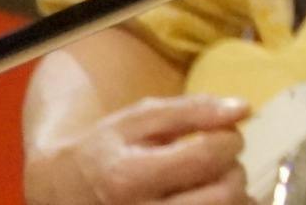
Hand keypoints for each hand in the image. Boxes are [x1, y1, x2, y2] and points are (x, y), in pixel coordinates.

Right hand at [24, 94, 248, 204]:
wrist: (62, 193)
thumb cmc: (104, 151)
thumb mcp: (139, 119)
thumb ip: (193, 110)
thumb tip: (243, 110)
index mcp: (127, 179)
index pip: (210, 156)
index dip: (228, 139)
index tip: (219, 136)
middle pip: (224, 195)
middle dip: (233, 172)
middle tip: (216, 164)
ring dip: (234, 199)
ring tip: (211, 185)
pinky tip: (208, 200)